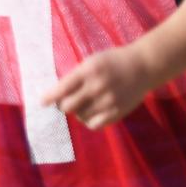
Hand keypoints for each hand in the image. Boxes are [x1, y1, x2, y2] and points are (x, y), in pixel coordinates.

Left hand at [40, 43, 158, 130]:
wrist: (143, 66)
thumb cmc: (113, 62)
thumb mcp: (92, 61)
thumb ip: (76, 76)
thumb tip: (55, 94)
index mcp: (88, 71)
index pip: (62, 88)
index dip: (49, 97)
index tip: (42, 102)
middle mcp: (97, 87)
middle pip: (68, 106)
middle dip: (63, 105)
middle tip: (65, 103)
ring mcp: (108, 101)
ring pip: (80, 116)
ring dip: (78, 112)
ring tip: (84, 104)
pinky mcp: (117, 112)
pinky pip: (95, 125)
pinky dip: (89, 121)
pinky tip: (92, 113)